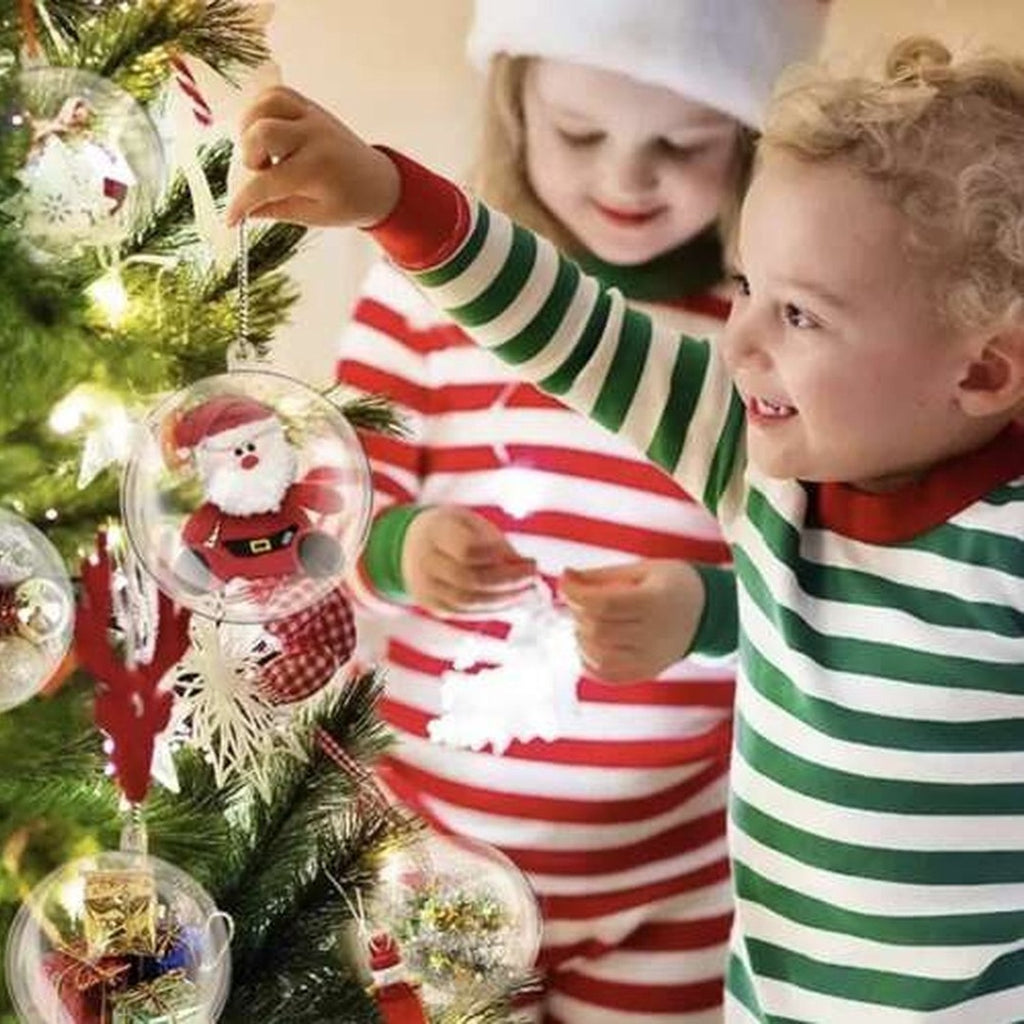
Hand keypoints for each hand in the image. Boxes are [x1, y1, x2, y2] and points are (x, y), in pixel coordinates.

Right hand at [226, 86, 398, 227]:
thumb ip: (277, 210)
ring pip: (265, 104)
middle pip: (262, 132)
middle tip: (260, 172)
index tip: (231, 218)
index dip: (242, 202)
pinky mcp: (310, 106)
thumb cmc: (348, 203)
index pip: (266, 183)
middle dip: (249, 156)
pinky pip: (276, 94)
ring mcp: (312, 116)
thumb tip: (245, 212)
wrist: (379, 183)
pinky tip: (263, 131)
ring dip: (251, 127)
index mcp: (316, 169)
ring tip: (261, 151)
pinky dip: (261, 109)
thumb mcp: (314, 216)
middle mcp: (313, 136)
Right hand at [402, 507, 536, 614]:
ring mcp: (424, 586)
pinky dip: (490, 609)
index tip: (527, 558)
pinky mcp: (432, 605)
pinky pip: (464, 613)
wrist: (414, 544)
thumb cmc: (455, 530)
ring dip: (503, 600)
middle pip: (470, 581)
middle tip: (534, 578)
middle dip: (509, 583)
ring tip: (526, 592)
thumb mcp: (475, 525)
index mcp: (435, 531)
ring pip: (468, 602)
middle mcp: (424, 560)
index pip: (468, 551)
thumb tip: (526, 569)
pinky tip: (509, 601)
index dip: (500, 558)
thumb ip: (499, 545)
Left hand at [560, 560, 706, 682]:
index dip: (577, 593)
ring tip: (587, 621)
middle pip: (598, 631)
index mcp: (655, 602)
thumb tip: (566, 577)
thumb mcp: (641, 569)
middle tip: (580, 600)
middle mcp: (654, 634)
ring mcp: (651, 658)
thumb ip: (601, 576)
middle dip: (578, 613)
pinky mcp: (647, 672)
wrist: (705, 611)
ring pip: (599, 656)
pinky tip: (590, 643)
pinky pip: (608, 675)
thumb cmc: (671, 585)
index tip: (567, 582)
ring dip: (581, 637)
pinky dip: (589, 661)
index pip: (604, 604)